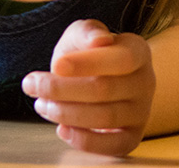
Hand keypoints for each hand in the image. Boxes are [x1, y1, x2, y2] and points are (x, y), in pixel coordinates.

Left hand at [22, 19, 154, 155]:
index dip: (88, 63)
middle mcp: (146, 81)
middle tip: (31, 85)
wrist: (97, 80)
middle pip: (105, 90)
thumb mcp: (82, 35)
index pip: (120, 59)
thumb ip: (88, 32)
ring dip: (65, 113)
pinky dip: (84, 140)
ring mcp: (142, 111)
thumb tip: (100, 40)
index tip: (56, 65)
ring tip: (41, 104)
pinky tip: (61, 128)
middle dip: (62, 89)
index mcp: (138, 51)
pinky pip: (114, 146)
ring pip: (105, 118)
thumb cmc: (88, 56)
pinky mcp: (133, 136)